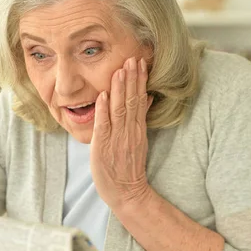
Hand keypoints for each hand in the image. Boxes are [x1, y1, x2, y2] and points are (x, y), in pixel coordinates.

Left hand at [90, 57, 153, 210]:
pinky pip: (104, 124)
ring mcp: (117, 137)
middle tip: (132, 57)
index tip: (139, 61)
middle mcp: (129, 130)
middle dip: (131, 78)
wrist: (126, 192)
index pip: (139, 98)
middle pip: (132, 100)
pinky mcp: (103, 145)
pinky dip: (104, 109)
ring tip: (120, 70)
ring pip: (120, 108)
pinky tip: (104, 94)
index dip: (139, 80)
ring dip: (120, 89)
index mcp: (137, 127)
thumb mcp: (138, 139)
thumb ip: (141, 117)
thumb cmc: (128, 166)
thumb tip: (147, 97)